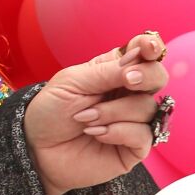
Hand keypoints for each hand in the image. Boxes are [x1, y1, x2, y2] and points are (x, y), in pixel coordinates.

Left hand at [23, 31, 169, 194]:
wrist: (37, 147)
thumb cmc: (51, 111)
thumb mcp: (72, 82)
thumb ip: (106, 72)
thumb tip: (138, 62)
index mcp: (112, 71)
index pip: (141, 54)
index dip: (150, 47)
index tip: (148, 47)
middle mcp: (127, 93)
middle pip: (157, 77)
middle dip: (146, 76)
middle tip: (127, 80)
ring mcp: (134, 120)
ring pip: (147, 107)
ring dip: (113, 111)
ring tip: (84, 118)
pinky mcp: (135, 147)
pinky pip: (144, 135)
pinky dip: (117, 131)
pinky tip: (96, 133)